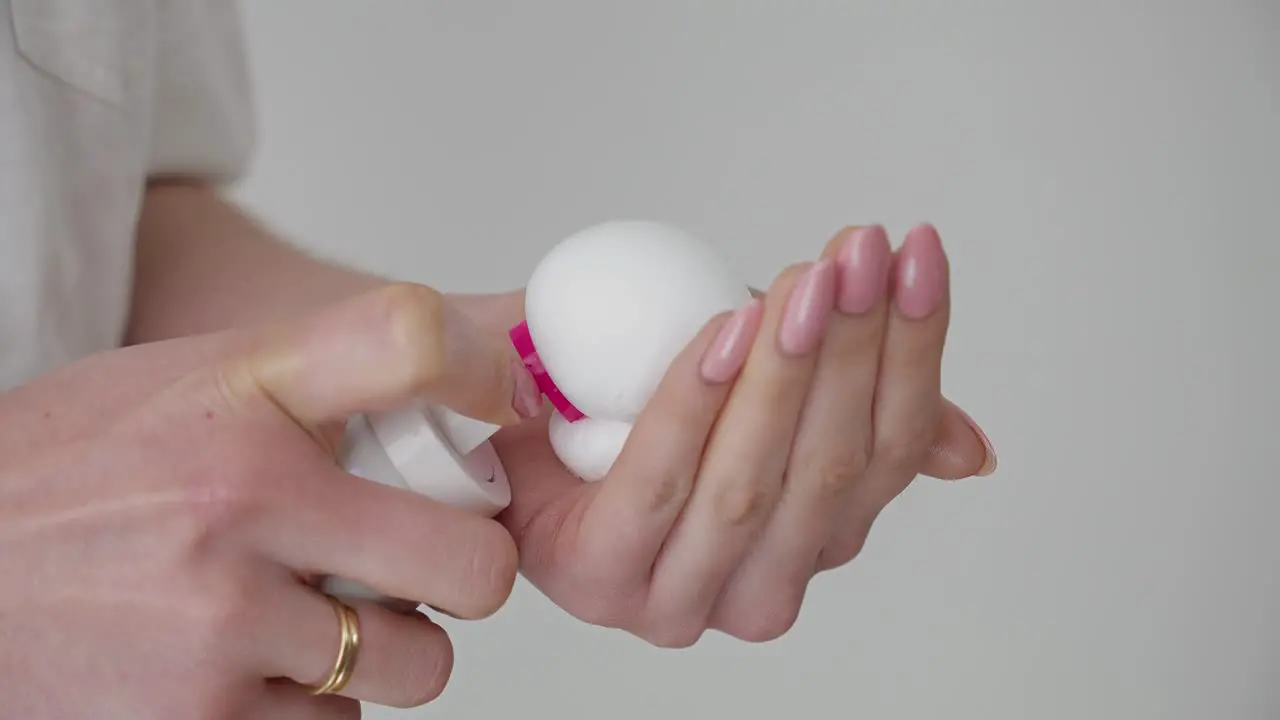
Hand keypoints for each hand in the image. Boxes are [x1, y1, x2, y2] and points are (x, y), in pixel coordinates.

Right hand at [0, 284, 537, 716]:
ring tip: (314, 609)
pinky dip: (314, 703)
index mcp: (239, 397)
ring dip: (385, 648)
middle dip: (467, 569)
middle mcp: (238, 508)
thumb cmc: (70, 472)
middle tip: (426, 556)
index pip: (410, 337)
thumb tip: (469, 369)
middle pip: (473, 565)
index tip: (496, 400)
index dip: (483, 369)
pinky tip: (254, 659)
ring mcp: (221, 630)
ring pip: (414, 666)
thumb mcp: (191, 380)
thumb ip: (325, 375)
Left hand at [462, 223, 995, 646]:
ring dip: (784, 373)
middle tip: (855, 256)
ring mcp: (682, 598)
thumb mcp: (760, 383)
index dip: (914, 351)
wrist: (507, 410)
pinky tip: (723, 333)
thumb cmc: (631, 399)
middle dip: (851, 350)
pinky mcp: (605, 581)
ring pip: (754, 483)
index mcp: (813, 544)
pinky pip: (663, 484)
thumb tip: (968, 451)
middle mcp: (760, 587)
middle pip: (830, 469)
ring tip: (800, 284)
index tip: (916, 257)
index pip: (891, 453)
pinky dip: (696, 402)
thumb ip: (856, 413)